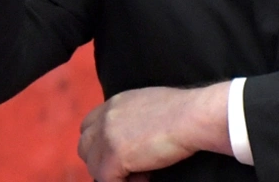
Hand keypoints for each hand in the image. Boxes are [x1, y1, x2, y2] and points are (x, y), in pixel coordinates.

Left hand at [78, 84, 230, 180]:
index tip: (122, 156)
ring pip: (94, 167)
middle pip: (85, 147)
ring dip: (115, 174)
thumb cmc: (183, 112)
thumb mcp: (148, 106)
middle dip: (102, 161)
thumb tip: (132, 141)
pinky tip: (147, 177)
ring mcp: (107, 136)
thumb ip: (132, 118)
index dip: (100, 145)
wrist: (193, 116)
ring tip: (143, 173)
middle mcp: (106, 117)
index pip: (89, 127)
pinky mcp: (114, 156)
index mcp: (114, 103)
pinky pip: (106, 180)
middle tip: (130, 168)